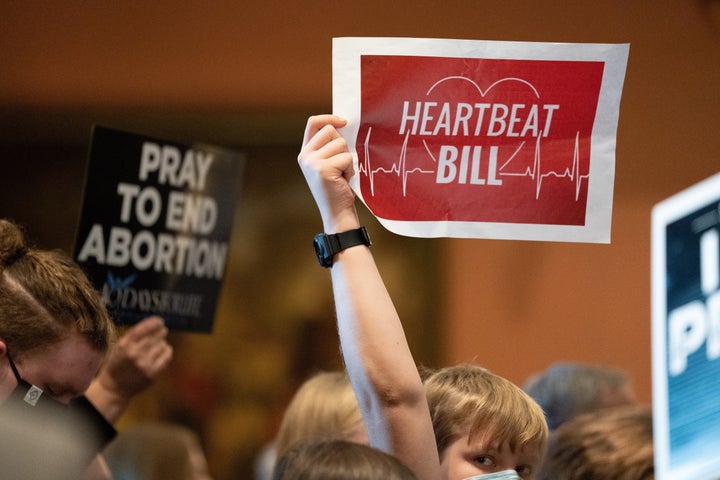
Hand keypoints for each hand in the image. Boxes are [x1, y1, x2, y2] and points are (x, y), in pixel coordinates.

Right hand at [85, 316, 172, 422]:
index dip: (154, 322)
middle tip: (163, 331)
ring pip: (162, 345)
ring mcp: (144, 364)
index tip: (160, 321)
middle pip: (156, 336)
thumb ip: (134, 336)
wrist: (114, 389)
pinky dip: (167, 351)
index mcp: (124, 345)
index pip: (143, 328)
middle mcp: (134, 353)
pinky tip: (163, 352)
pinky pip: (167, 356)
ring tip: (157, 346)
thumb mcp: (119, 347)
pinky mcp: (152, 373)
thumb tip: (154, 324)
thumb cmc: (117, 364)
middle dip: (161, 332)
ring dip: (162, 343)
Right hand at [298, 114, 359, 232]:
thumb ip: (330, 145)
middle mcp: (305, 156)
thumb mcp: (329, 163)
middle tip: (341, 164)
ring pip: (341, 144)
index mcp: (305, 152)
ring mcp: (312, 162)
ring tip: (342, 174)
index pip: (313, 123)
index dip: (329, 118)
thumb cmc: (337, 187)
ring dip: (347, 159)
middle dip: (342, 145)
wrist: (337, 213)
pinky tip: (344, 180)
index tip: (344, 122)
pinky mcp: (323, 169)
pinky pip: (346, 157)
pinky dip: (350, 169)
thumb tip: (342, 123)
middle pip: (330, 130)